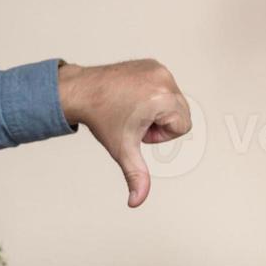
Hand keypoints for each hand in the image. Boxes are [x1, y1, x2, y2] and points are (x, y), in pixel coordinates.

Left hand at [57, 60, 191, 207]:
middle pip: (181, 113)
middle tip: (134, 120)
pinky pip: (164, 86)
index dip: (160, 135)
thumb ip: (136, 176)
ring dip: (156, 110)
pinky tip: (131, 97)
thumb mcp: (122, 150)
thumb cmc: (102, 119)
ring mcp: (158, 69)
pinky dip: (152, 95)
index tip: (138, 128)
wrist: (82, 92)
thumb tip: (136, 202)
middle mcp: (164, 79)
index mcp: (163, 99)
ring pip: (173, 100)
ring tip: (132, 109)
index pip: (182, 127)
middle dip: (160, 123)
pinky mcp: (152, 63)